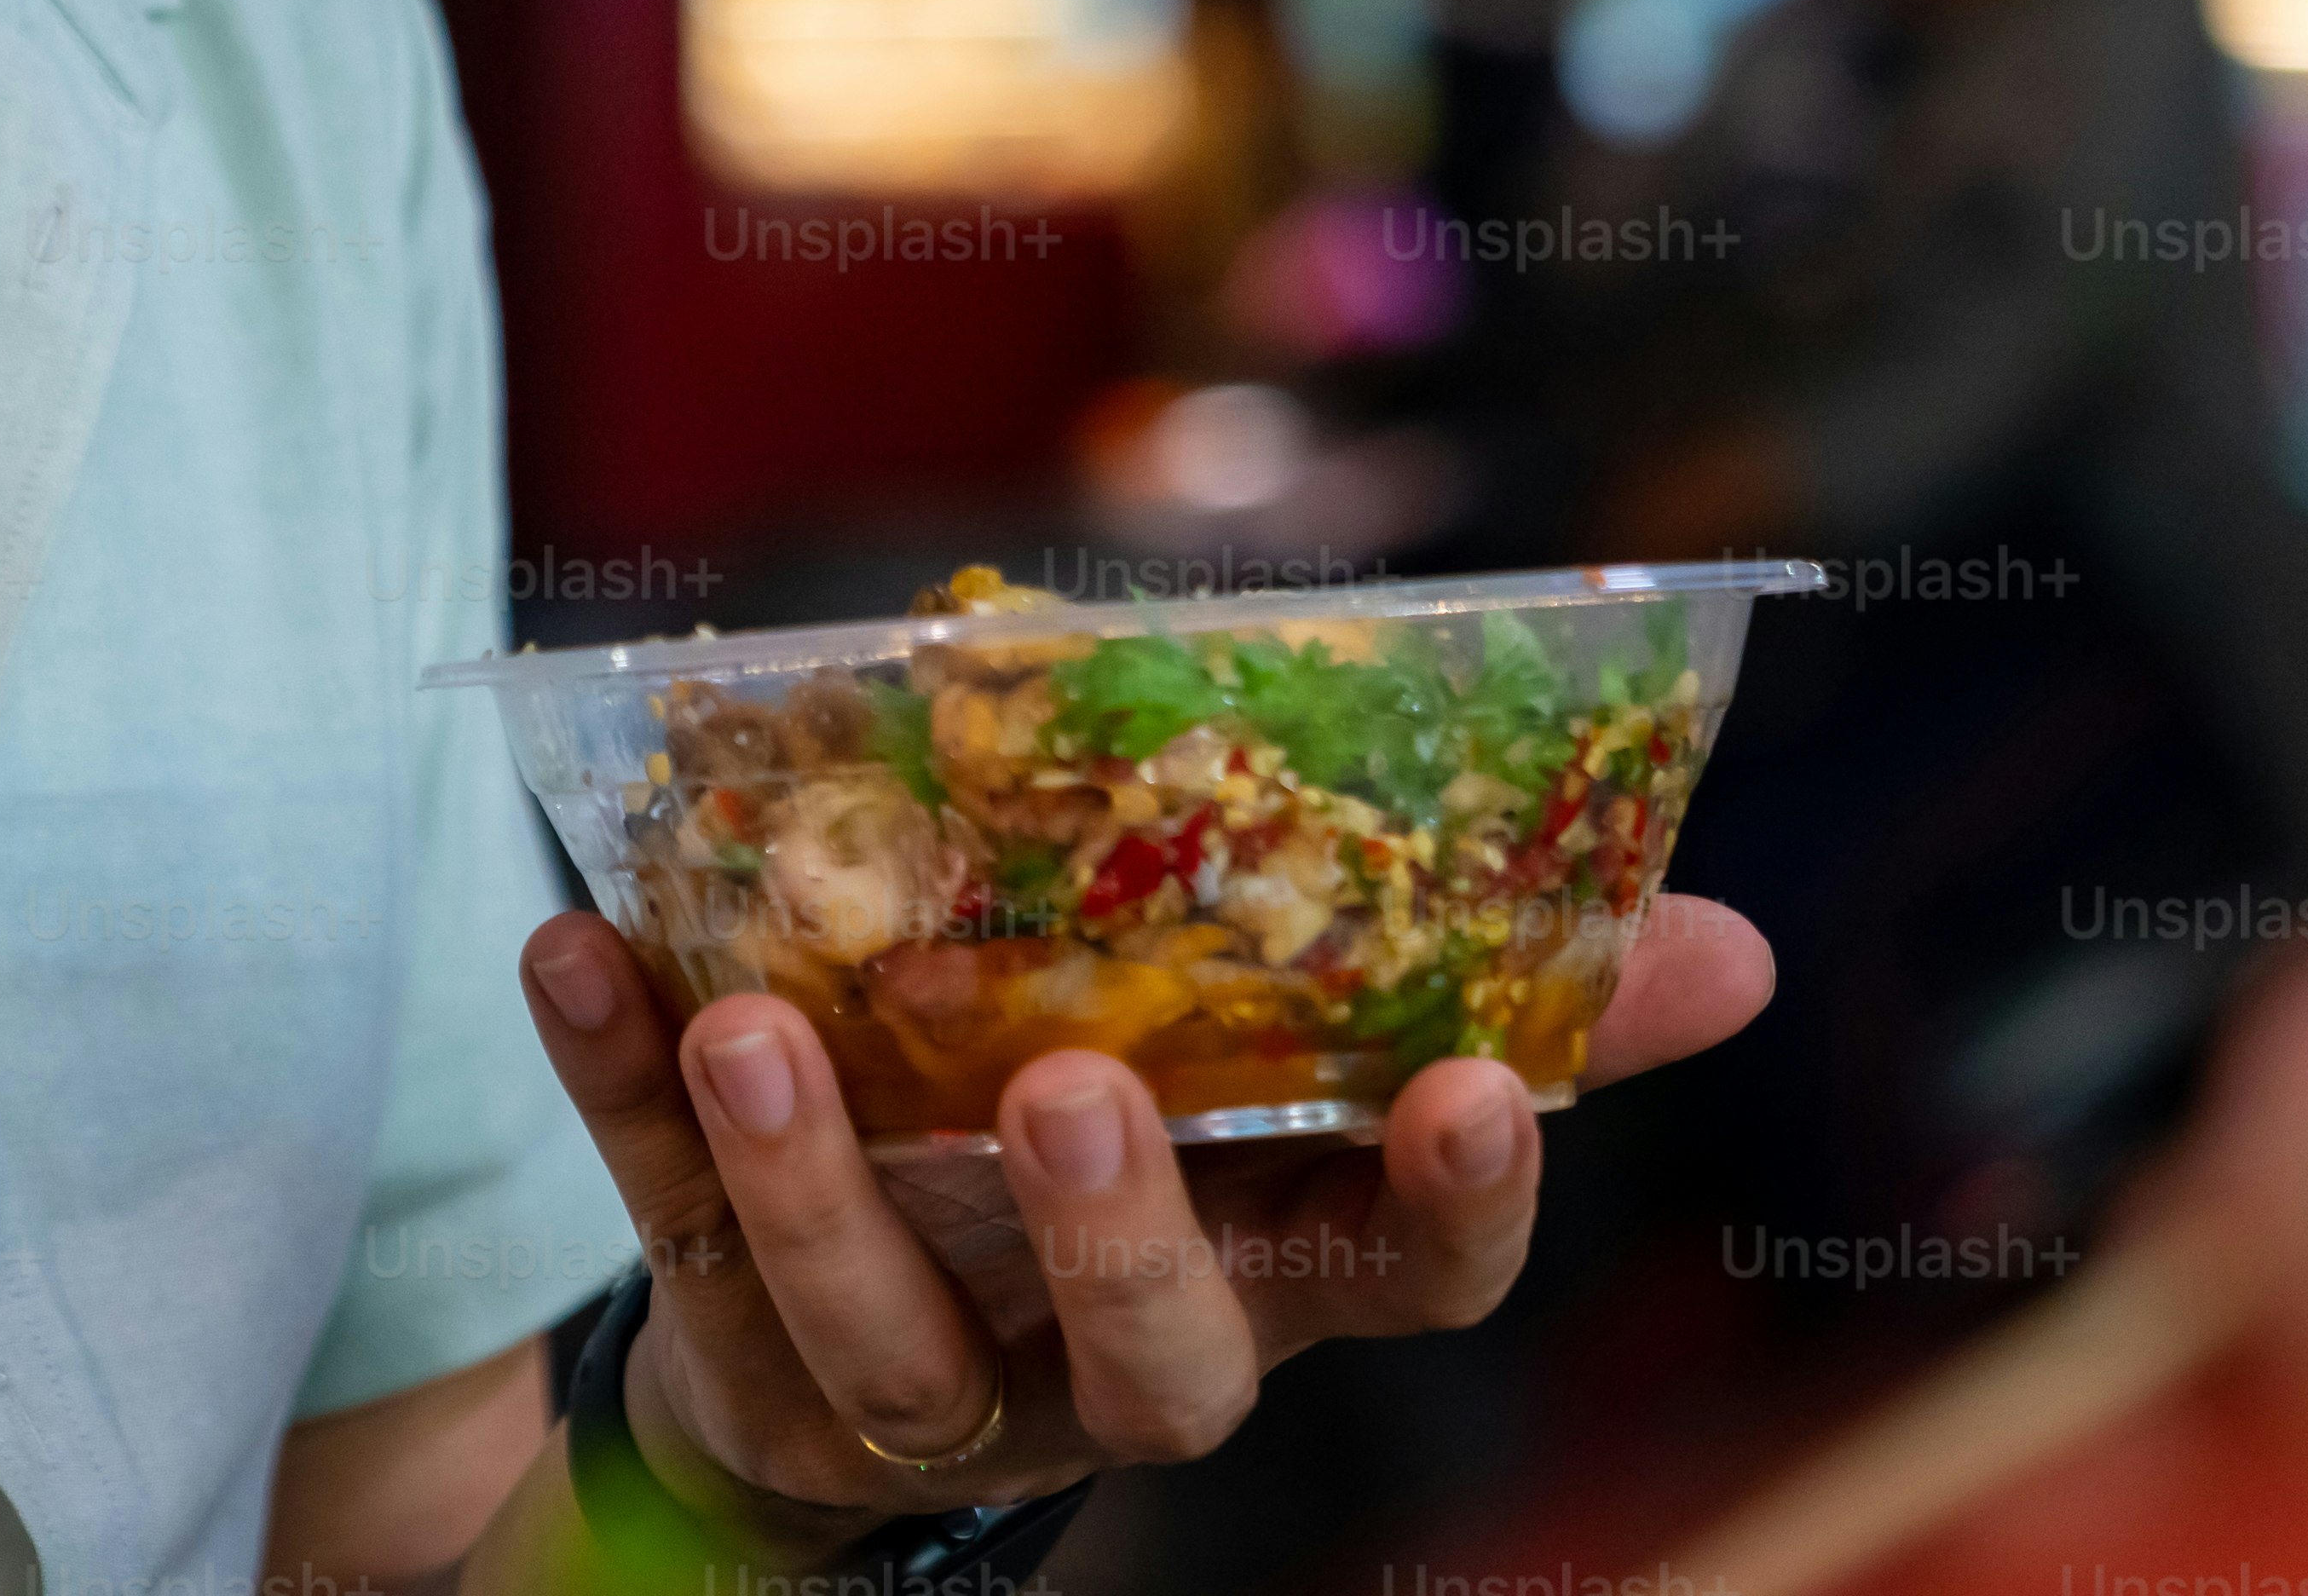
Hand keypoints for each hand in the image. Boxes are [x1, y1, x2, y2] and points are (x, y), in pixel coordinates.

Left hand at [519, 896, 1777, 1527]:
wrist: (845, 1323)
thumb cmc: (1120, 1146)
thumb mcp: (1294, 1076)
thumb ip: (1492, 991)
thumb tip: (1730, 940)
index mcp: (1266, 1270)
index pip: (1403, 1282)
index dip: (1446, 1207)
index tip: (1467, 1089)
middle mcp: (1100, 1352)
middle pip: (1147, 1353)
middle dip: (1117, 1233)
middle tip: (1078, 1088)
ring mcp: (910, 1366)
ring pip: (869, 1317)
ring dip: (808, 1177)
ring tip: (759, 1025)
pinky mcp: (732, 1332)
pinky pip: (659, 1216)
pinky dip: (611, 1084)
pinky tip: (577, 949)